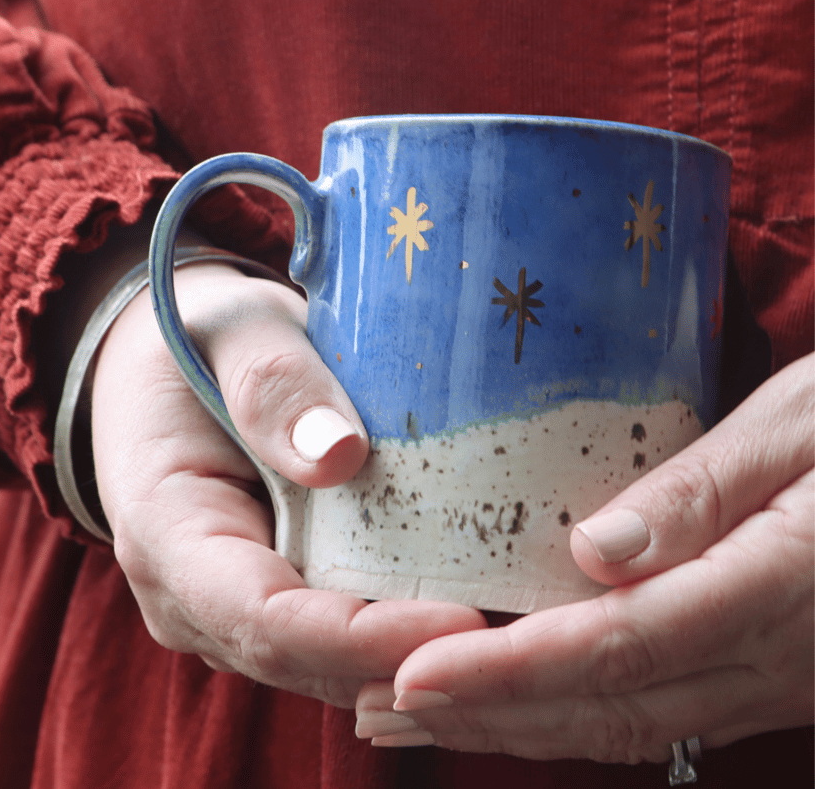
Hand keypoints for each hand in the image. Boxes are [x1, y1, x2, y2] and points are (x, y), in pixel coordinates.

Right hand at [91, 262, 486, 707]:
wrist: (168, 370)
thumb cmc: (197, 342)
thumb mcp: (233, 333)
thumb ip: (272, 383)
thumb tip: (341, 457)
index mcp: (167, 535)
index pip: (266, 621)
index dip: (363, 636)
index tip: (463, 618)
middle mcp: (193, 598)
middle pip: (309, 660)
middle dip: (410, 660)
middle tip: (521, 636)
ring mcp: (231, 609)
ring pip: (329, 665)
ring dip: (416, 656)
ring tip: (514, 627)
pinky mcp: (272, 597)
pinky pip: (337, 637)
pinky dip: (401, 632)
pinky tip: (475, 605)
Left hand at [356, 353, 813, 761]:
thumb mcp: (796, 425)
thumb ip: (700, 495)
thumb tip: (593, 551)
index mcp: (778, 583)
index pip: (617, 645)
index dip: (510, 671)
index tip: (414, 676)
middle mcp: (774, 655)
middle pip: (609, 705)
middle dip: (489, 716)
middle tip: (381, 709)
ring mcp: (776, 678)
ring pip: (630, 725)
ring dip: (518, 728)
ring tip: (417, 719)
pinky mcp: (767, 672)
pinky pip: (660, 712)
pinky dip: (574, 715)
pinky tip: (517, 705)